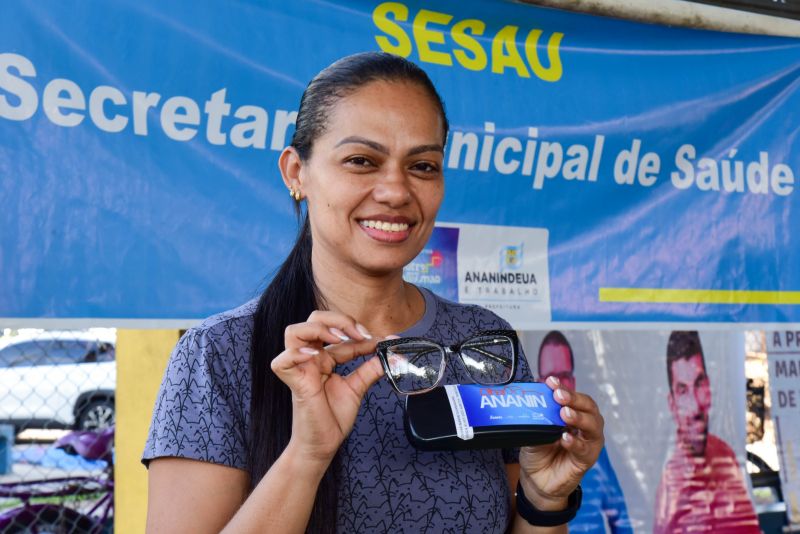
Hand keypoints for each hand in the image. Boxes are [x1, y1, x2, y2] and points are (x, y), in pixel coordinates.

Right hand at [270, 311, 385, 465]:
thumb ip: (372, 368)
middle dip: (339, 320)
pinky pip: (282, 361)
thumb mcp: (358, 387)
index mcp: (325, 357)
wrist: (323, 445)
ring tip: (338, 339)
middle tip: (360, 335)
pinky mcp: (293, 383)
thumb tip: (392, 352)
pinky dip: (296, 353)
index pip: (340, 331)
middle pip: (314, 320)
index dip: (360, 332)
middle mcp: (311, 358)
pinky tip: (314, 355)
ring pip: (294, 332)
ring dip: (318, 330)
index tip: (383, 340)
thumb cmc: (334, 417)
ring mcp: (300, 369)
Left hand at [518, 376, 603, 510]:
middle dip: (574, 398)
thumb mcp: (534, 430)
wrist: (536, 479)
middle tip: (559, 395)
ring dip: (578, 418)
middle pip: (588, 407)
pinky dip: (575, 442)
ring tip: (564, 414)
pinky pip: (584, 449)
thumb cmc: (539, 451)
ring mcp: (589, 442)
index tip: (551, 381)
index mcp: (574, 414)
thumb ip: (538, 418)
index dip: (564, 388)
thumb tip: (531, 401)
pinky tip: (565, 438)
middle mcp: (585, 425)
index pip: (574, 397)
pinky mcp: (586, 460)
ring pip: (592, 426)